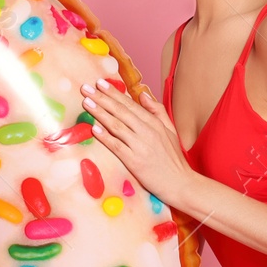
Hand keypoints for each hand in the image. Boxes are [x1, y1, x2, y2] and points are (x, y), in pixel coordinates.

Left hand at [80, 78, 198, 208]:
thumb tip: (143, 94)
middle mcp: (147, 131)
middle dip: (102, 98)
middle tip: (86, 88)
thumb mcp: (170, 130)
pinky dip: (105, 137)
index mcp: (154, 123)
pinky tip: (94, 129)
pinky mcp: (135, 161)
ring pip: (117, 126)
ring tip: (86, 102)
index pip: (130, 104)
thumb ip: (157, 111)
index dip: (114, 93)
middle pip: (121, 111)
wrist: (180, 183)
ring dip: (100, 113)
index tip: (100, 83)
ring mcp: (140, 146)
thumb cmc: (173, 158)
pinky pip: (117, 146)